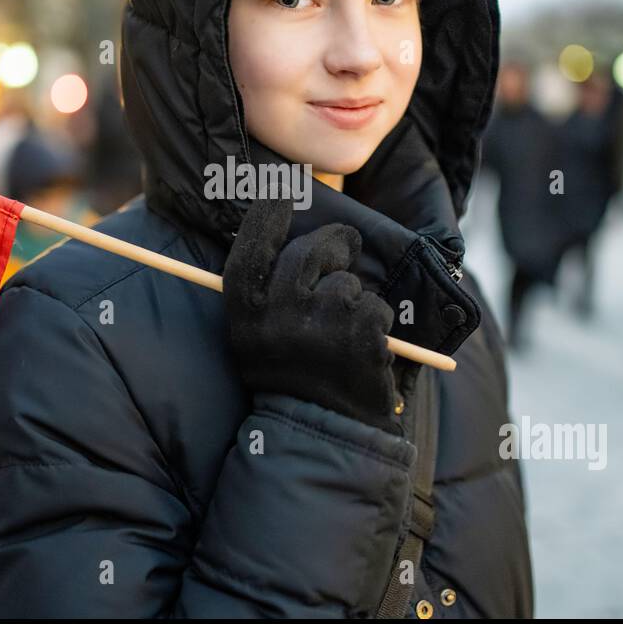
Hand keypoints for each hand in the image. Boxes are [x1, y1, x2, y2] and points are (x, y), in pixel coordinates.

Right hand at [223, 194, 399, 434]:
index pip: (252, 249)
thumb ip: (263, 291)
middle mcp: (278, 316)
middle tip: (346, 247)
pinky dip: (376, 324)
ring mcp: (321, 324)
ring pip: (348, 283)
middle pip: (310, 253)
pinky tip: (362, 352)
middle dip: (335, 244)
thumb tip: (275, 231)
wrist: (320, 431)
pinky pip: (375, 306)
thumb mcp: (255, 336)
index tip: (282, 192)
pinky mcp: (361, 334)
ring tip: (342, 336)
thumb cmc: (288, 376)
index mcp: (245, 315)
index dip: (266, 216)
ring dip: (354, 301)